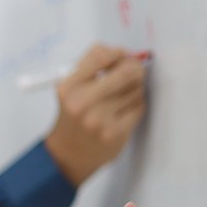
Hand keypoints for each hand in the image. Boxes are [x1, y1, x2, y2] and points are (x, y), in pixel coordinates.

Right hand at [43, 44, 147, 185]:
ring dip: (134, 89)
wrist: (68, 154)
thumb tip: (124, 55)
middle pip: (125, 71)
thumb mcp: (69, 90)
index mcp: (68, 87)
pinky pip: (138, 107)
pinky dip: (136, 105)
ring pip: (135, 90)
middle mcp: (82, 103)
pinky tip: (124, 111)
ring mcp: (99, 120)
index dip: (116, 52)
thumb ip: (90, 69)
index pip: (100, 55)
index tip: (121, 56)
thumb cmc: (72, 116)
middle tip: (136, 71)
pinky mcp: (115, 133)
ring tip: (122, 97)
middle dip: (135, 68)